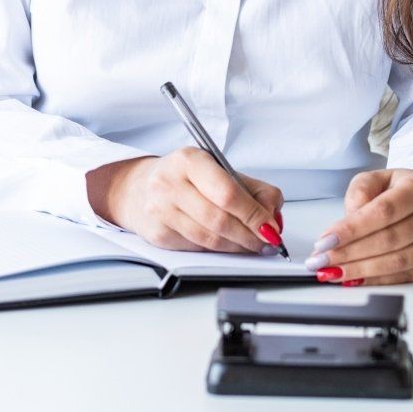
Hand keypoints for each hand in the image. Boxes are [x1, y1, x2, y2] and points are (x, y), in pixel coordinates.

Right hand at [87, 148, 285, 254]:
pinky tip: (228, 245)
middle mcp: (169, 183)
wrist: (140, 187)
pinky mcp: (158, 234)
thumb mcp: (219, 169)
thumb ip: (253, 189)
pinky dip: (219, 250)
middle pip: (220, 220)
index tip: (270, 227)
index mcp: (189, 160)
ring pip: (210, 239)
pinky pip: (198, 248)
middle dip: (250, 235)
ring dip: (237, 246)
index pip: (228, 193)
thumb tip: (272, 215)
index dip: (253, 214)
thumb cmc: (185, 177)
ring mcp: (160, 210)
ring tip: (252, 244)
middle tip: (267, 240)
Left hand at [304, 167, 412, 285]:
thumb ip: (359, 193)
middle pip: (389, 240)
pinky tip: (355, 279)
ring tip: (333, 272)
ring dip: (360, 270)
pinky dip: (376, 281)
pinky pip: (405, 277)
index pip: (384, 212)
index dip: (352, 229)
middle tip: (323, 260)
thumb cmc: (397, 190)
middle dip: (350, 253)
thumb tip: (347, 224)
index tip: (325, 241)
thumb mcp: (375, 179)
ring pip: (397, 262)